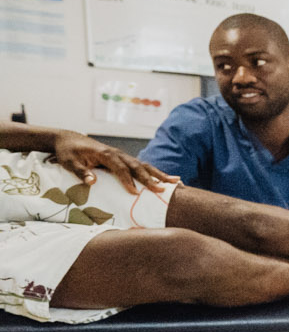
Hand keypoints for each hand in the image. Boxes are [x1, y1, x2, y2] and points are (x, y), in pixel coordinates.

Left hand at [50, 130, 175, 194]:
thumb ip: (80, 171)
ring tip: (176, 182)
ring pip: (144, 165)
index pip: (120, 169)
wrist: (69, 139)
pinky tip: (166, 179)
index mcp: (105, 154)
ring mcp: (122, 156)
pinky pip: (142, 166)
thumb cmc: (68, 152)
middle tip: (162, 189)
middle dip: (151, 179)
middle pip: (138, 167)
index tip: (135, 192)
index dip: (127, 180)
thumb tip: (92, 181)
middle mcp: (117, 154)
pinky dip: (155, 173)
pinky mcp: (124, 159)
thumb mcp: (69, 162)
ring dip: (159, 174)